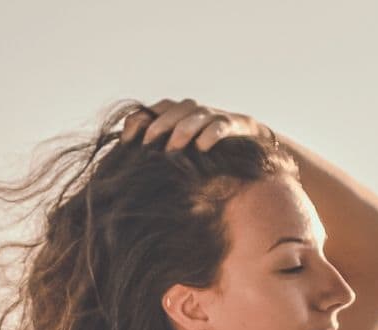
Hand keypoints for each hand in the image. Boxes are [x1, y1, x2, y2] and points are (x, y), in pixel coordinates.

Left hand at [121, 97, 274, 153]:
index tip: (126, 142)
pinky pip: (219, 126)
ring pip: (194, 115)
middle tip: (147, 146)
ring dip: (181, 130)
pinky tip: (202, 148)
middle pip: (172, 109)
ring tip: (172, 149)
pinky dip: (210, 135)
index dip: (138, 121)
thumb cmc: (208, 156)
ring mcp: (213, 115)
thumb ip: (160, 157)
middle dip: (158, 126)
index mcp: (177, 114)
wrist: (251, 150)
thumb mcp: (181, 156)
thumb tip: (131, 171)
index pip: (152, 109)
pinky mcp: (233, 123)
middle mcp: (193, 111)